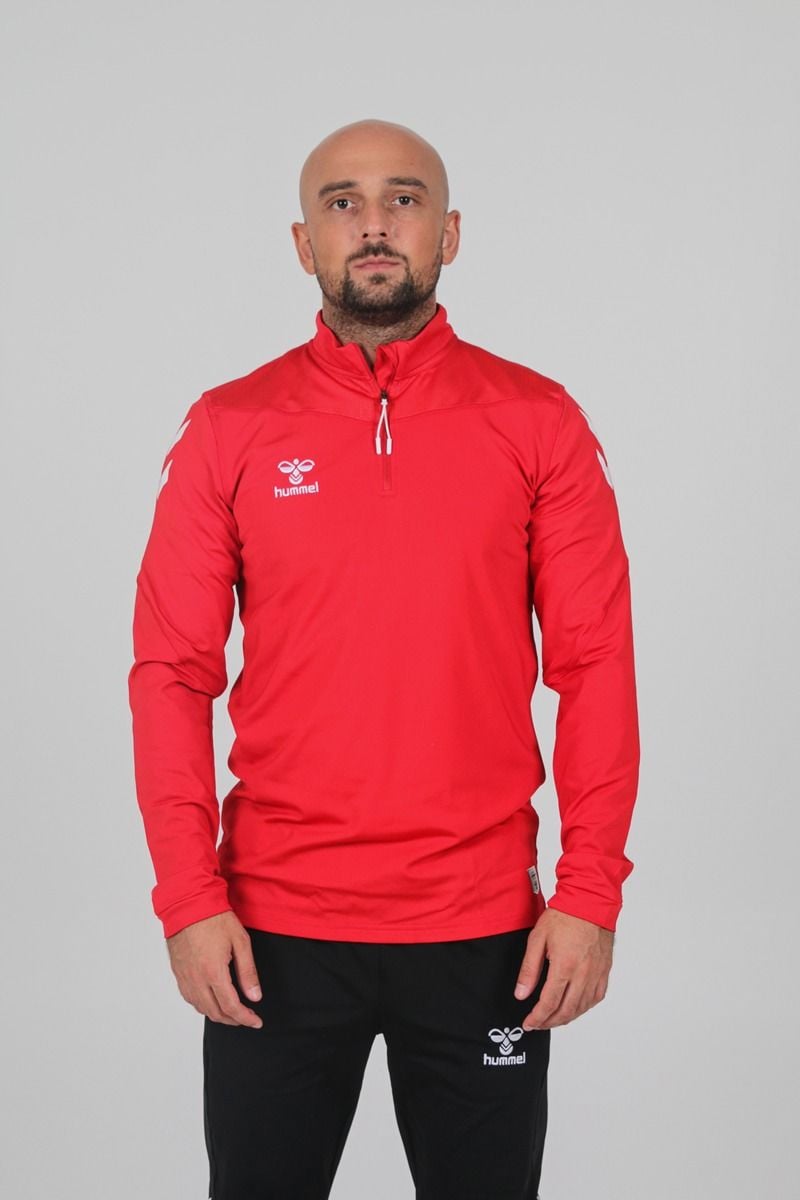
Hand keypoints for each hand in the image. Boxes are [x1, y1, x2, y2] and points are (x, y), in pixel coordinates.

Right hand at [166, 910, 263, 1027]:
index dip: (245, 1018)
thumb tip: (255, 996)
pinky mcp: (178, 972)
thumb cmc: (215, 918)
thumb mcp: (240, 941)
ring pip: (201, 1008)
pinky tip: (212, 1000)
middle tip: (247, 1018)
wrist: (188, 905)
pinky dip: (203, 1005)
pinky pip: (189, 998)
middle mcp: (197, 979)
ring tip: (232, 1011)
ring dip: (218, 1014)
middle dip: (233, 1020)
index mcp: (214, 972)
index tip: (256, 1022)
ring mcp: (185, 977)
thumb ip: (248, 972)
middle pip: (215, 1012)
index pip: (231, 1007)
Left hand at [513, 908, 613, 1029]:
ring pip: (582, 1008)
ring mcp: (596, 974)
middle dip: (550, 1022)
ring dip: (566, 1018)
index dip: (537, 1018)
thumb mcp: (537, 938)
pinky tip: (574, 1007)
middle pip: (566, 1011)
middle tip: (538, 1024)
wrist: (590, 901)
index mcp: (564, 966)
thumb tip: (521, 994)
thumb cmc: (564, 916)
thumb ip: (529, 969)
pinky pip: (596, 998)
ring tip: (553, 1018)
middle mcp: (583, 974)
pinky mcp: (604, 971)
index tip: (529, 1024)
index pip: (549, 1003)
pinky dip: (583, 1008)